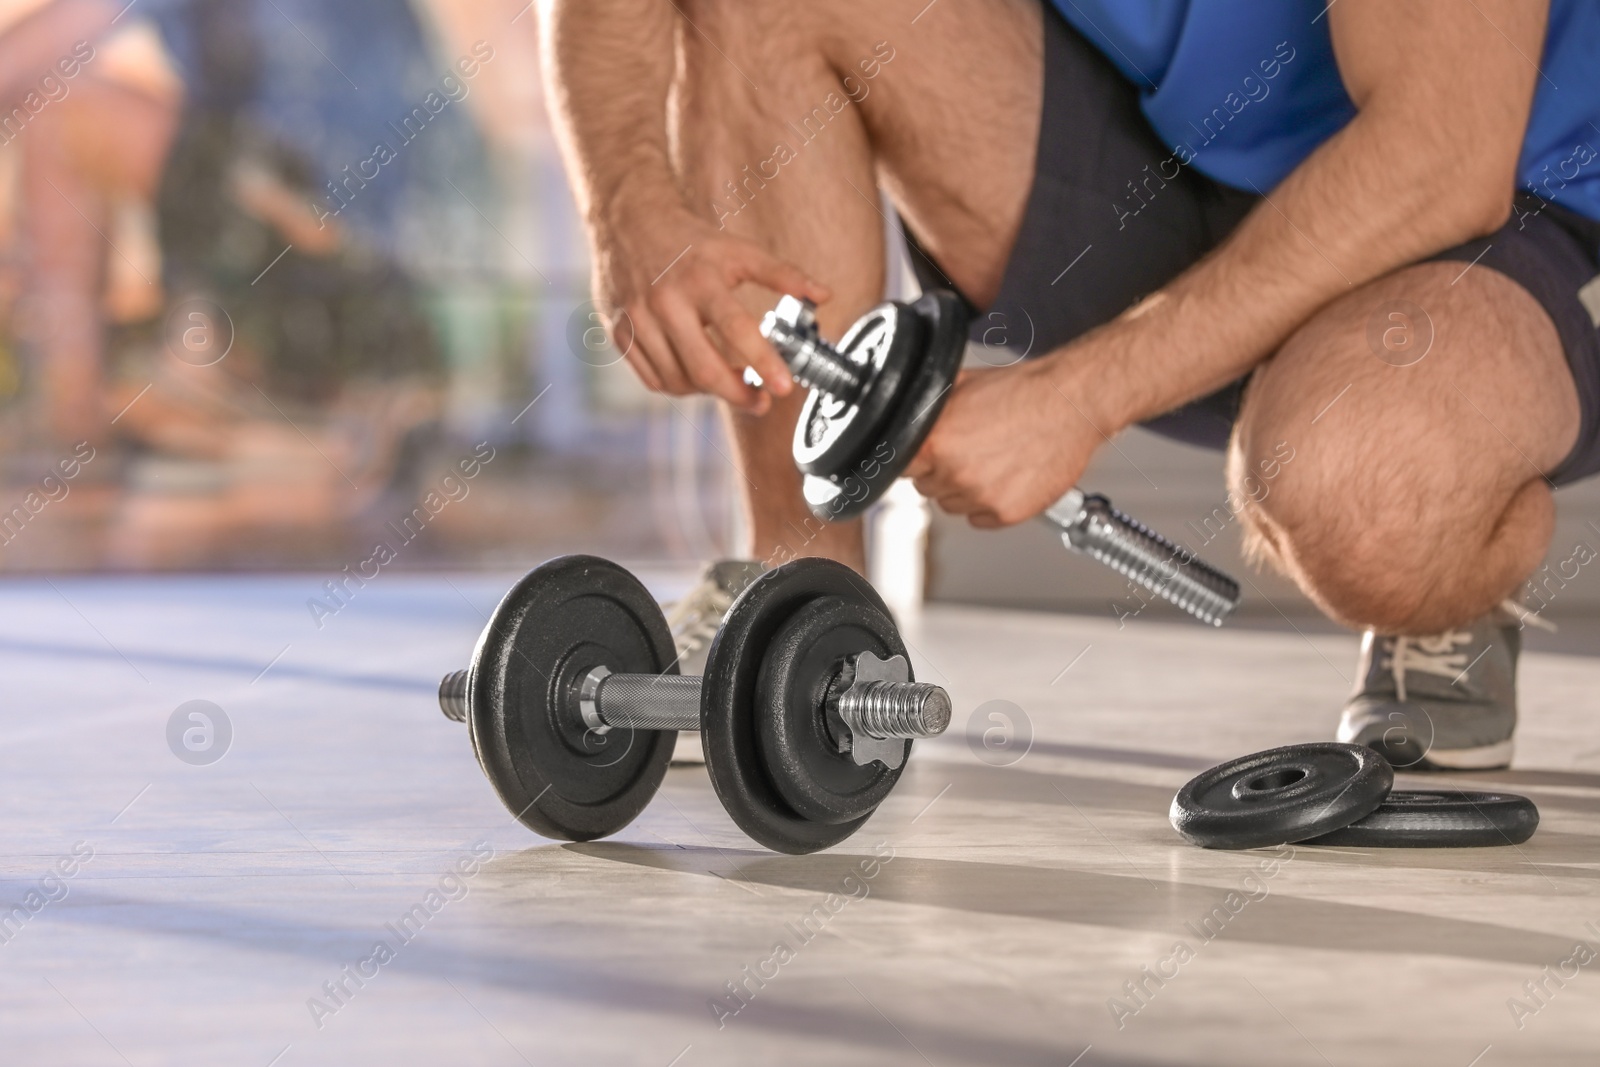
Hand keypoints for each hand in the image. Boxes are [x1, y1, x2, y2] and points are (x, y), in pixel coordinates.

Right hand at [591, 203, 829, 413]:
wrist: (629, 222)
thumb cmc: (690, 241)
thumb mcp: (739, 250)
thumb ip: (783, 275)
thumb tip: (824, 295)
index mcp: (701, 279)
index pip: (736, 328)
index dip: (763, 362)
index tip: (783, 388)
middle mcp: (666, 301)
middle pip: (705, 368)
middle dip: (739, 395)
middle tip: (762, 403)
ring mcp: (638, 320)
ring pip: (679, 380)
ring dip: (709, 392)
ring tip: (730, 383)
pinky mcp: (620, 333)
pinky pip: (654, 379)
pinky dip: (680, 387)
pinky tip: (696, 376)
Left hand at [904, 359, 1104, 526]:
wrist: (1070, 404)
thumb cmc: (1022, 391)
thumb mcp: (961, 386)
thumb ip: (928, 409)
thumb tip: (905, 416)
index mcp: (936, 442)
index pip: (900, 466)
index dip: (914, 457)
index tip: (926, 454)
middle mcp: (954, 473)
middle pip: (926, 487)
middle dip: (940, 471)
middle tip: (968, 450)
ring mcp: (980, 496)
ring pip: (952, 505)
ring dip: (964, 489)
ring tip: (991, 461)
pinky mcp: (1006, 513)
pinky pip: (981, 519)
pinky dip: (989, 504)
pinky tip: (1006, 477)